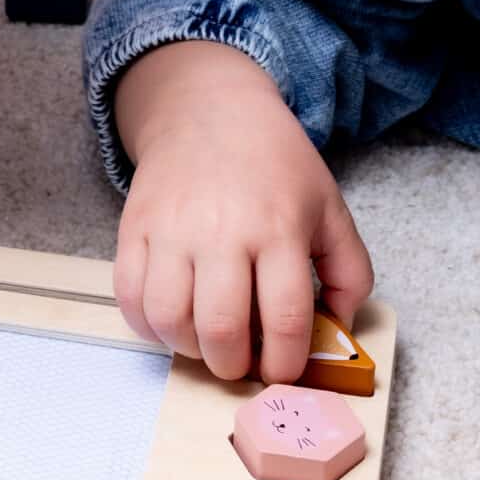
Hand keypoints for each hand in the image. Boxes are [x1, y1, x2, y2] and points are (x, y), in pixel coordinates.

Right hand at [111, 41, 372, 381]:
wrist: (210, 109)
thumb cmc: (274, 162)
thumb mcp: (330, 207)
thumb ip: (350, 269)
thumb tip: (339, 324)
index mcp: (278, 230)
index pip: (284, 319)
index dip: (284, 363)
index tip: (281, 370)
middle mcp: (222, 232)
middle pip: (221, 328)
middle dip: (233, 366)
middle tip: (240, 363)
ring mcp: (172, 230)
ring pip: (169, 318)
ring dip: (188, 348)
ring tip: (204, 341)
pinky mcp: (135, 227)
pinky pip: (129, 295)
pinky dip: (146, 324)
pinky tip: (168, 321)